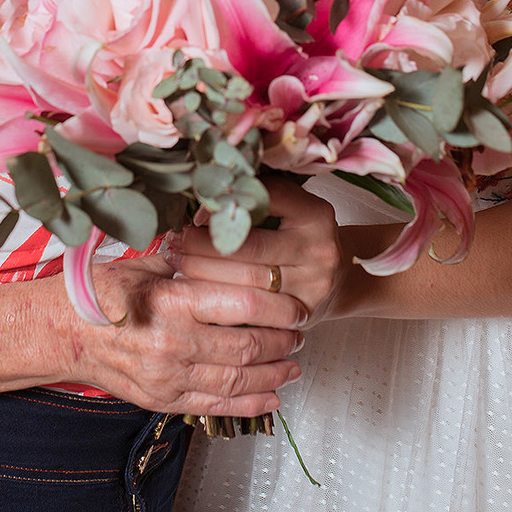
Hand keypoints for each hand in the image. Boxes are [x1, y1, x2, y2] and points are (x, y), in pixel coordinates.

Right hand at [73, 253, 307, 418]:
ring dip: (274, 374)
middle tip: (301, 334)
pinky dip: (250, 404)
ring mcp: (168, 376)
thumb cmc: (101, 293)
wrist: (61, 333)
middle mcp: (173, 341)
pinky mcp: (162, 400)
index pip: (245, 303)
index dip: (281, 307)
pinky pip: (216, 406)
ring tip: (294, 366)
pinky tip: (272, 397)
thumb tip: (233, 241)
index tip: (298, 307)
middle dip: (284, 342)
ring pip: (238, 380)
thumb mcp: (146, 264)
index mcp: (172, 300)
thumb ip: (190, 260)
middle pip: (248, 345)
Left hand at [168, 176, 344, 324]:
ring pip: (247, 281)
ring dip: (203, 272)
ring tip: (176, 262)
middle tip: (173, 240)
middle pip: (249, 247)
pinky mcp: (301, 314)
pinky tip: (197, 291)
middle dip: (203, 244)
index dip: (225, 206)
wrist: (337, 280)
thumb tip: (200, 197)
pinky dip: (219, 299)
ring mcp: (313, 286)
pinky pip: (252, 310)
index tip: (194, 213)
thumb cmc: (298, 238)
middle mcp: (319, 249)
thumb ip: (254, 199)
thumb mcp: (289, 210)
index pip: (265, 201)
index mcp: (315, 214)